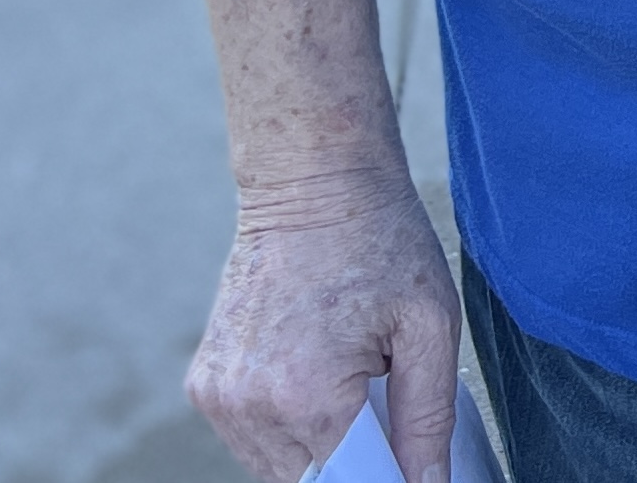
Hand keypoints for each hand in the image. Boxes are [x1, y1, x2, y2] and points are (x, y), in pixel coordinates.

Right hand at [184, 167, 461, 481]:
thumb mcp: (430, 325)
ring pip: (278, 470)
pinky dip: (289, 430)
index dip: (391, 477)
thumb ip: (428, 417)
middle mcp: (250, 403)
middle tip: (389, 415)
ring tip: (353, 385)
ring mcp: (219, 397)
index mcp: (308, 393)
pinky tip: (318, 381)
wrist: (312, 183)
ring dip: (320, 450)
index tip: (412, 462)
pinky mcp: (205, 385)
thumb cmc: (379, 241)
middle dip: (358, 463)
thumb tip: (429, 482)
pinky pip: (252, 441)